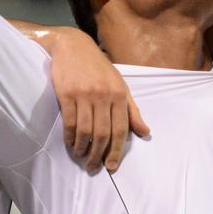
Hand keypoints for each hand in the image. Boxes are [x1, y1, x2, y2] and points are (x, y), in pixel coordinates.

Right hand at [15, 22, 149, 171]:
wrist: (73, 46)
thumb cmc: (98, 68)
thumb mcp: (120, 85)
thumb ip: (132, 110)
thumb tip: (145, 132)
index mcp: (119, 94)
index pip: (121, 129)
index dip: (116, 150)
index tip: (112, 166)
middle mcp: (104, 95)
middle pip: (103, 133)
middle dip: (98, 155)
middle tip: (93, 167)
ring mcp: (85, 94)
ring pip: (86, 130)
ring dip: (83, 148)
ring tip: (81, 156)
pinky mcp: (67, 94)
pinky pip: (69, 122)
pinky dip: (70, 137)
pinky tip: (71, 143)